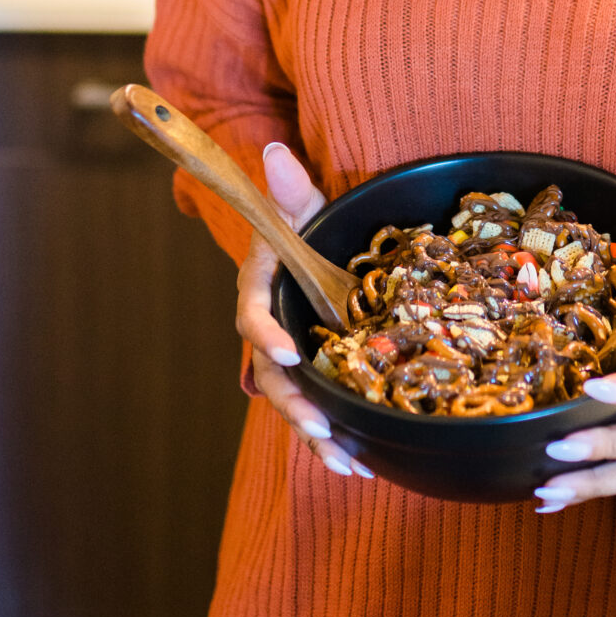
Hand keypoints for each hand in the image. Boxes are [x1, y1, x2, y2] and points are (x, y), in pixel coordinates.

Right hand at [235, 143, 372, 480]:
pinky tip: (363, 465)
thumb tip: (275, 151)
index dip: (266, 336)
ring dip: (318, 435)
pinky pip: (321, 407)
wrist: (319, 243)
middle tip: (320, 427)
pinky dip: (338, 436)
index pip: (253, 314)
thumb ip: (290, 185)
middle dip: (295, 404)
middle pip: (272, 374)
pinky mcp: (317, 372)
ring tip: (347, 465)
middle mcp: (271, 327)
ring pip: (296, 401)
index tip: (290, 354)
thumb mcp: (302, 201)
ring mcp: (293, 354)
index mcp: (261, 286)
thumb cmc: (310, 220)